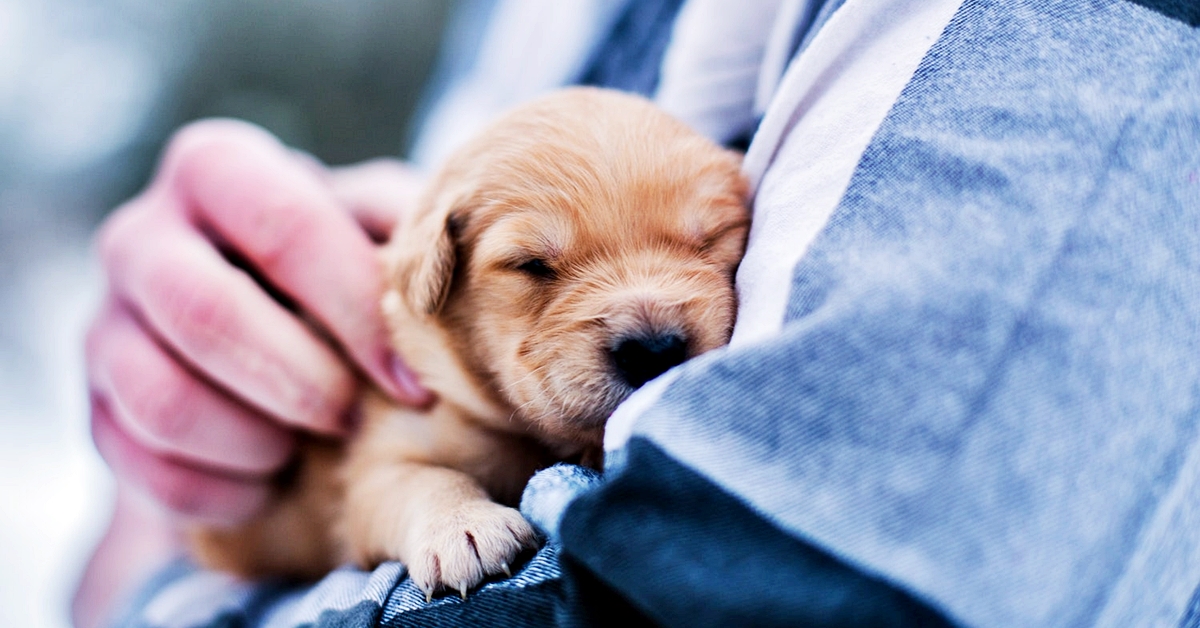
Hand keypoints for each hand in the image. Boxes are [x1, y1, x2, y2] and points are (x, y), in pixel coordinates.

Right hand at [86, 119, 431, 526]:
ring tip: (308, 446)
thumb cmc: (339, 266)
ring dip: (255, 439)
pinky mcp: (96, 407)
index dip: (357, 312)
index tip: (414, 382)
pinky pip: (143, 466)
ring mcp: (105, 323)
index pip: (286, 226)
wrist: (260, 324)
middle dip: (299, 381)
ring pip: (160, 397)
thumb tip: (469, 258)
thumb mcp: (376, 226)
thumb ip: (408, 227)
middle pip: (203, 311)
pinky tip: (269, 482)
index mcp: (217, 169)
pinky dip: (220, 490)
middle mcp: (141, 235)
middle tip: (353, 418)